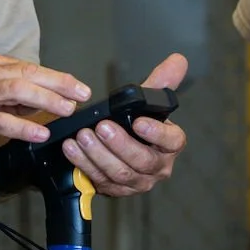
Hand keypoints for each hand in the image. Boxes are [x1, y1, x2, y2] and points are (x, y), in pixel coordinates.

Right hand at [0, 51, 90, 159]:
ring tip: (66, 110)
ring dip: (47, 99)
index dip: (55, 77)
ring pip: (18, 89)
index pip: (27, 66)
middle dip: (59, 83)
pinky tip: (40, 133)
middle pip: (28, 72)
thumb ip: (9, 94)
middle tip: (81, 93)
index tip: (76, 87)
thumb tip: (42, 99)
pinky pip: (2, 119)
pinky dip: (24, 126)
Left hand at [59, 53, 188, 197]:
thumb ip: (160, 82)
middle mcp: (157, 167)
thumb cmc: (136, 124)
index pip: (172, 141)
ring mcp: (136, 182)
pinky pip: (99, 180)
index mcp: (169, 145)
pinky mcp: (114, 190)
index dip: (157, 133)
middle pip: (142, 161)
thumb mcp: (147, 103)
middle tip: (101, 127)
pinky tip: (71, 149)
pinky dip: (83, 164)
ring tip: (82, 136)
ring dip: (98, 154)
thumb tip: (178, 59)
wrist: (116, 148)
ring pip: (119, 173)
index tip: (139, 122)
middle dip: (119, 144)